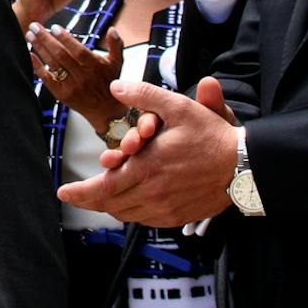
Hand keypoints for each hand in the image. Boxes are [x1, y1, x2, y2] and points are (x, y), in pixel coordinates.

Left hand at [26, 23, 125, 129]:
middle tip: (34, 26)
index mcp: (95, 66)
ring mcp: (71, 86)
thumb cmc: (109, 83)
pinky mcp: (62, 94)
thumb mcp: (117, 63)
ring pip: (53, 64)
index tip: (54, 27)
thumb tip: (112, 29)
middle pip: (61, 55)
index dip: (65, 38)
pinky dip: (37, 66)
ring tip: (29, 35)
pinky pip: (47, 79)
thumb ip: (115, 45)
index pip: (78, 50)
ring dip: (39, 48)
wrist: (106, 111)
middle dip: (46, 39)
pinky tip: (30, 55)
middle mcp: (83, 77)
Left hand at [56, 77, 240, 226]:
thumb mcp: (178, 107)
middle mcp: (153, 193)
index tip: (63, 192)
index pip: (103, 188)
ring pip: (126, 214)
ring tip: (101, 196)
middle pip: (110, 204)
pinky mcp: (177, 217)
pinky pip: (144, 220)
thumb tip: (115, 87)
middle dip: (90, 199)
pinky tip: (130, 201)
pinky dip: (131, 212)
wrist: (244, 166)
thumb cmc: (211, 135)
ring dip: (110, 205)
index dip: (80, 193)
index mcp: (147, 168)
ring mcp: (165, 209)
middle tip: (77, 195)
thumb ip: (144, 95)